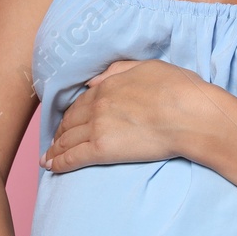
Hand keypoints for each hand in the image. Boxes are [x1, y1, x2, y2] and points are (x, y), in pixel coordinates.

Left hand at [42, 59, 212, 172]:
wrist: (189, 114)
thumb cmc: (178, 90)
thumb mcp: (147, 68)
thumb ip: (119, 71)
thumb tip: (96, 79)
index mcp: (108, 86)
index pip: (81, 103)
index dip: (71, 115)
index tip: (66, 122)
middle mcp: (98, 105)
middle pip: (70, 121)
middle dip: (59, 133)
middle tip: (54, 142)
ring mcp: (98, 128)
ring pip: (67, 140)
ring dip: (54, 149)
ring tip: (48, 158)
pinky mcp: (103, 150)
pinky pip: (73, 157)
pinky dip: (59, 162)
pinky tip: (51, 167)